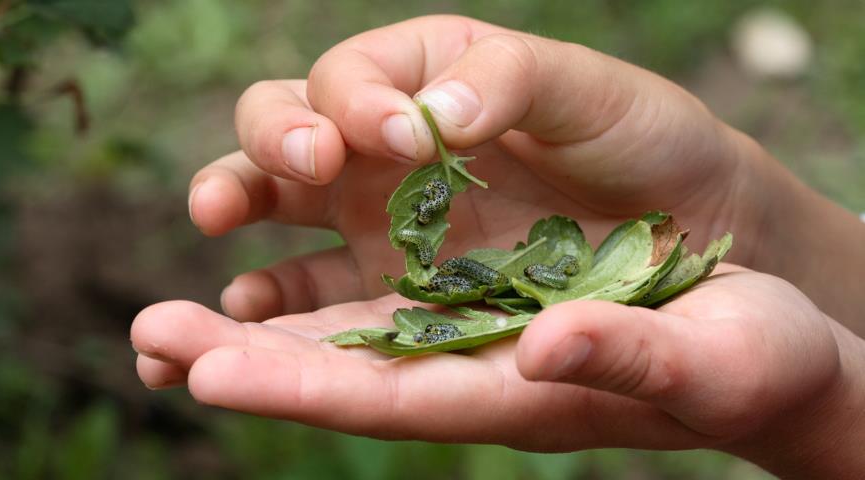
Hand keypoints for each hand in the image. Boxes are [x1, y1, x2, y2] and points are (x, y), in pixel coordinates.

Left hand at [132, 265, 864, 477]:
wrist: (762, 340)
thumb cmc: (751, 360)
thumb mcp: (705, 357)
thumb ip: (624, 356)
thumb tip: (543, 348)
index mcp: (516, 392)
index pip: (392, 396)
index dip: (301, 384)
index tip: (208, 369)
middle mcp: (475, 356)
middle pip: (342, 363)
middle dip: (245, 352)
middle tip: (154, 337)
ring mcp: (473, 313)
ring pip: (344, 317)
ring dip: (257, 312)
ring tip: (170, 319)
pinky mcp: (485, 274)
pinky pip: (383, 276)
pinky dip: (314, 279)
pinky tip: (256, 269)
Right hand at [188, 15, 765, 322]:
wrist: (691, 226)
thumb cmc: (639, 137)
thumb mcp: (589, 87)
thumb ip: (509, 79)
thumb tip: (424, 118)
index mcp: (422, 78)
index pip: (348, 78)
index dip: (350, 103)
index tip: (402, 138)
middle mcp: (383, 153)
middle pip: (282, 143)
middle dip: (259, 159)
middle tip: (269, 180)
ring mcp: (383, 225)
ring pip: (278, 227)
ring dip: (228, 252)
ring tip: (187, 303)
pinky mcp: (398, 292)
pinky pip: (317, 299)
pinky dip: (274, 312)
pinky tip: (247, 325)